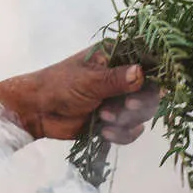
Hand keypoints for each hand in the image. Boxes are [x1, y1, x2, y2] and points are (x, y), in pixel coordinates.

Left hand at [0, 50, 158, 143]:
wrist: (38, 111)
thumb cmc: (59, 85)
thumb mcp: (89, 80)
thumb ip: (117, 79)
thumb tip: (141, 73)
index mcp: (117, 57)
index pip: (148, 63)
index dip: (154, 76)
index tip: (151, 87)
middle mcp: (122, 77)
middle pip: (150, 92)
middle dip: (139, 103)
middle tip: (127, 106)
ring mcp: (119, 100)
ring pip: (142, 114)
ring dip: (125, 119)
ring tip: (104, 118)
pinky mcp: (114, 121)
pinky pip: (130, 131)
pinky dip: (121, 134)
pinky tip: (104, 132)